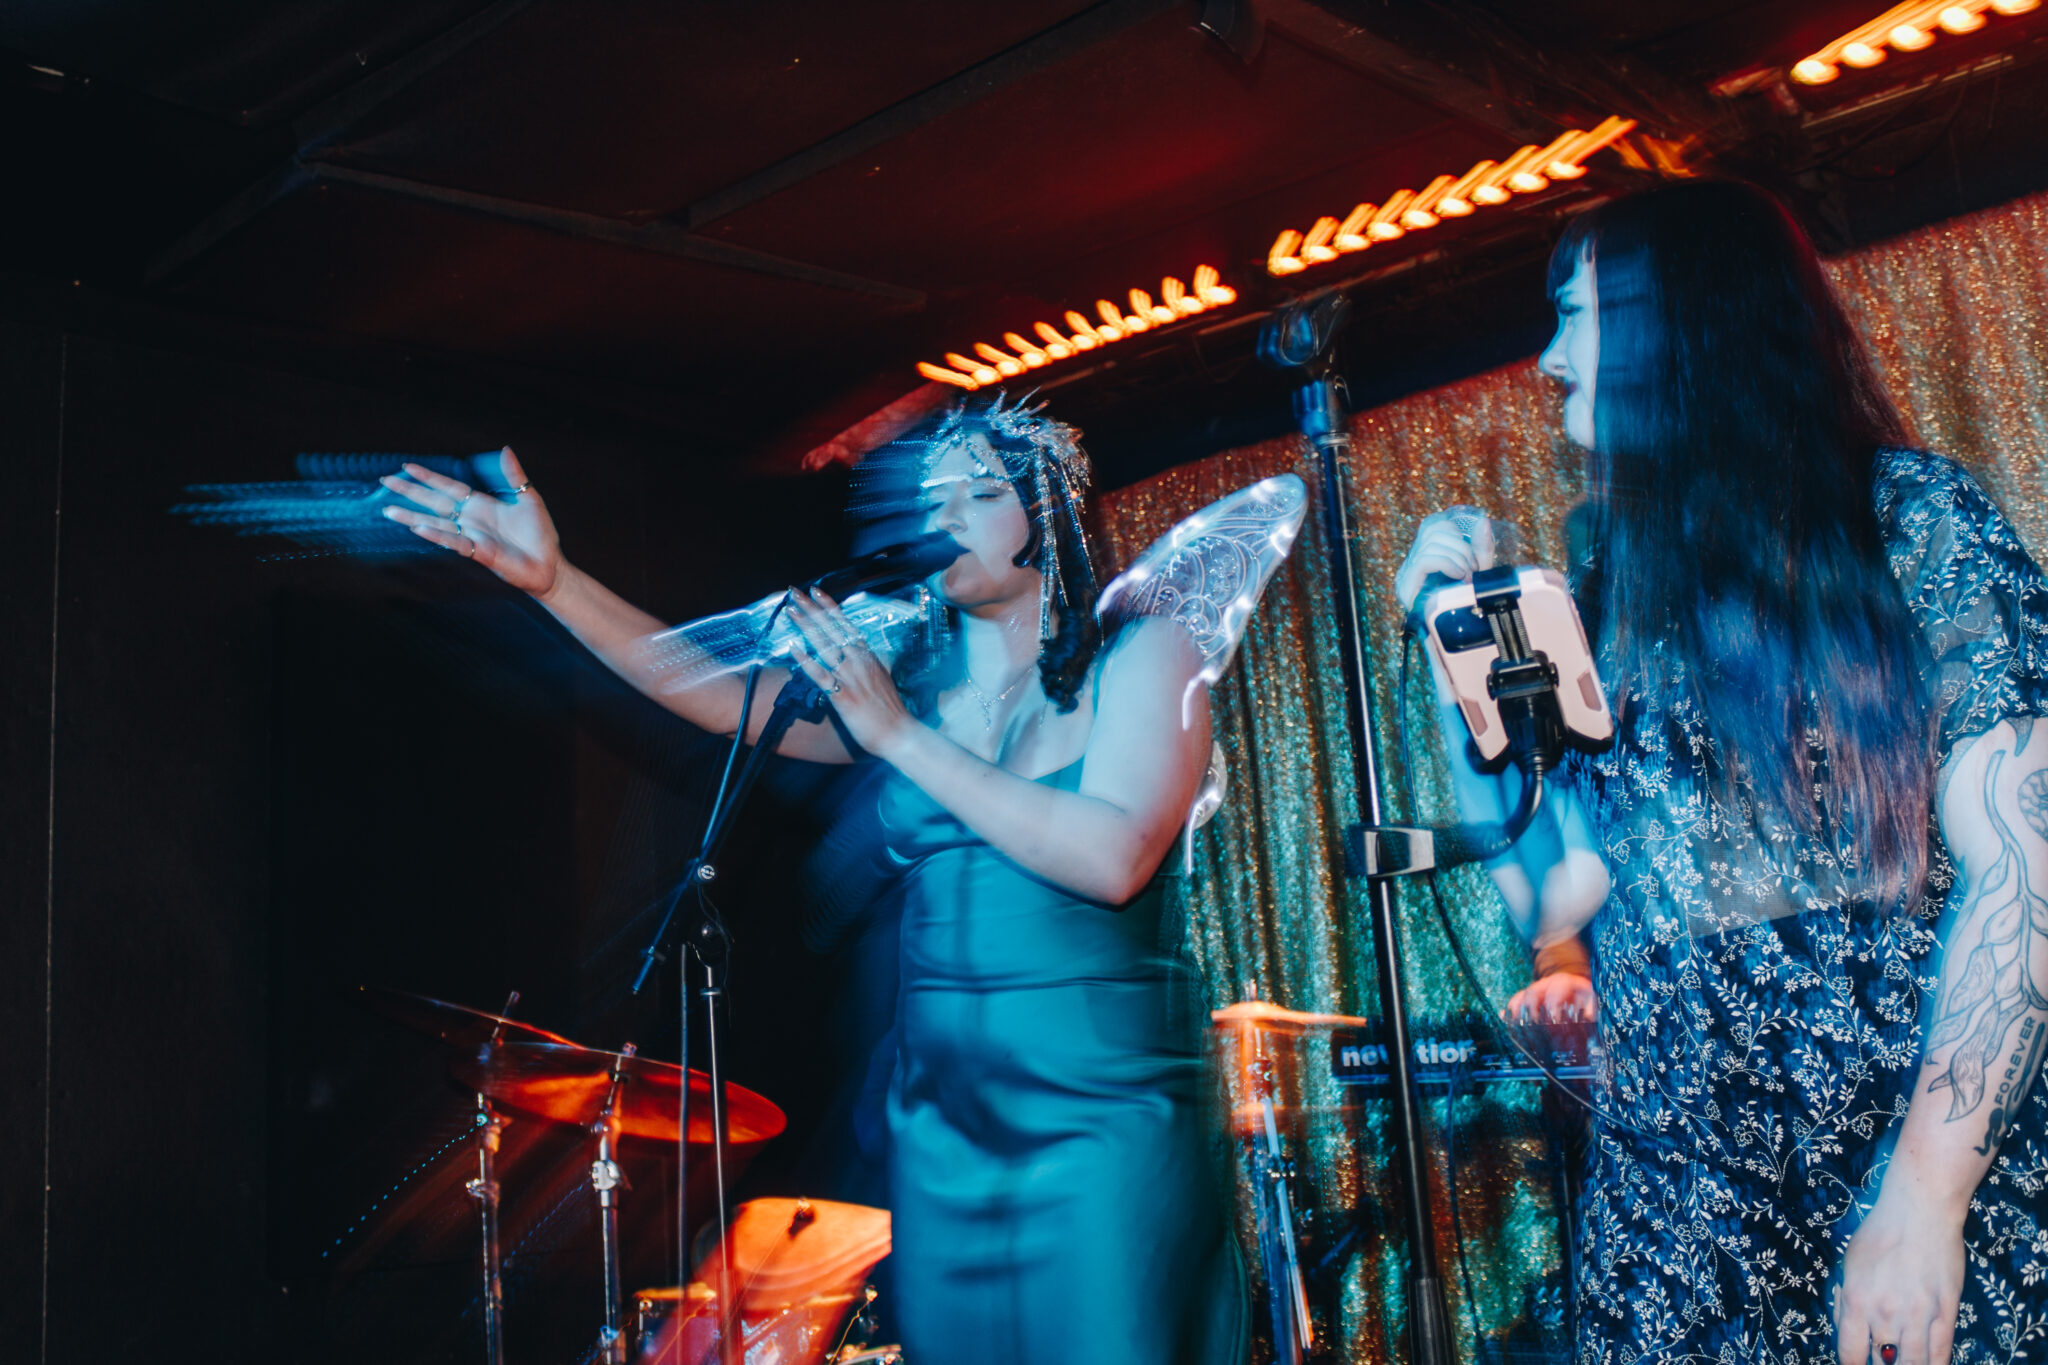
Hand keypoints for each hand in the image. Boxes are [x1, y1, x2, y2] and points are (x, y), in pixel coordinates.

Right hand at [380, 449, 562, 597]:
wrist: (550, 564)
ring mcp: (473, 536)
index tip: (407, 466)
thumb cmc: (540, 534)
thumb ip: (515, 475)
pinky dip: (437, 535)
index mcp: (481, 505)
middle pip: (435, 503)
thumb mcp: (529, 498)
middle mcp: (472, 520)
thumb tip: (505, 449)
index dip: (429, 477)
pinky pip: (454, 542)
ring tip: (389, 511)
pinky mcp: (480, 553)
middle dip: (411, 492)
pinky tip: (419, 528)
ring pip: (437, 524)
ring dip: (413, 517)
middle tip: (385, 481)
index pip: (449, 487)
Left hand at [785, 588, 916, 759]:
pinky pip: (820, 675)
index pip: (846, 624)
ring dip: (806, 627)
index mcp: (869, 655)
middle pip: (832, 629)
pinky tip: (793, 648)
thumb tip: (870, 652)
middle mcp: (859, 661)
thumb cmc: (892, 709)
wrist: (899, 733)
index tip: (816, 591)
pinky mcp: (842, 696)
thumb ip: (875, 662)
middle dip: (812, 609)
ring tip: (791, 611)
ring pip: (825, 646)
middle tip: (794, 593)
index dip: (830, 606)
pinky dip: (806, 661)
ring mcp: (850, 677)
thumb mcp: (885, 676)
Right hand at [1393, 508, 1496, 612]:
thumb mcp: (1478, 571)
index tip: (1471, 546)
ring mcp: (1406, 574)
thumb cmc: (1465, 605)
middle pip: (1433, 531)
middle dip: (1461, 545)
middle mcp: (1411, 562)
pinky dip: (1447, 563)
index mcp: (1425, 556)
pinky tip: (1458, 575)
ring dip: (1457, 557)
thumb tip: (1482, 520)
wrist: (1454, 638)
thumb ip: (1481, 547)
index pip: (1431, 525)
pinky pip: (1426, 560)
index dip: (1452, 526)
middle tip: (1474, 567)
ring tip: (1467, 575)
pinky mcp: (1406, 586)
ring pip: (1431, 544)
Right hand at [1502, 971, 1595, 1023]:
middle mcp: (1545, 984)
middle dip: (1532, 1007)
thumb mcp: (1590, 996)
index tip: (1555, 1018)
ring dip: (1518, 1008)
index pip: (1554, 990)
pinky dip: (1510, 1008)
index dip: (1553, 1003)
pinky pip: (1516, 999)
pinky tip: (1504, 1016)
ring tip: (1517, 1022)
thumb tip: (1590, 1016)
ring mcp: (1535, 990)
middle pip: (1533, 991)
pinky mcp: (1528, 997)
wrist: (1571, 984)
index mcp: (1561, 982)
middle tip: (1535, 1023)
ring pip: (1522, 994)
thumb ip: (1592, 1005)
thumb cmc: (1580, 994)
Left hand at [1834, 1183, 1964, 1364]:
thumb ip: (1843, 1299)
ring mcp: (1918, 1316)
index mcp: (1855, 1300)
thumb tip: (1844, 1328)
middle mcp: (1885, 1313)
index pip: (1850, 1354)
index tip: (1855, 1364)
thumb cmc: (1879, 1233)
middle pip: (1883, 1363)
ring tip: (1902, 1362)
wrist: (1920, 1212)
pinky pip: (1941, 1354)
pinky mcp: (1946, 1313)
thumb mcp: (1847, 1263)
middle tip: (1881, 1359)